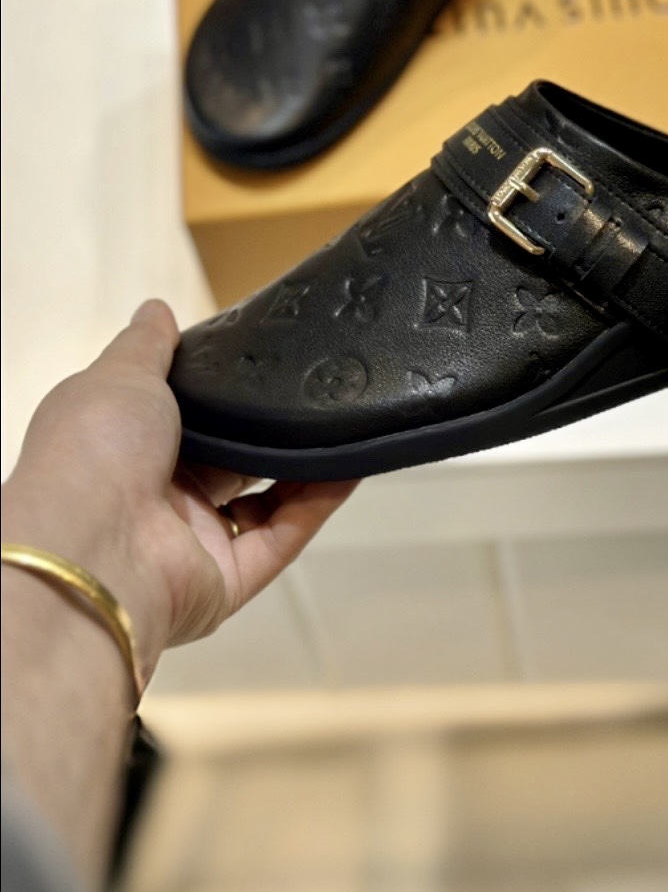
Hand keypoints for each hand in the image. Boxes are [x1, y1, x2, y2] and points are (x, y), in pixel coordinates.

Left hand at [2, 299, 353, 683]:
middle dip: (267, 429)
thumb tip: (159, 310)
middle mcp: (159, 498)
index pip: (180, 418)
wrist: (93, 547)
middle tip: (316, 389)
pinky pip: (282, 537)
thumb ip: (147, 346)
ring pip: (263, 502)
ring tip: (345, 424)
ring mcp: (194, 543)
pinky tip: (350, 466)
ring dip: (305, 467)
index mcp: (126, 448)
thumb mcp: (119, 376)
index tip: (261, 362)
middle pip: (228, 461)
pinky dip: (317, 503)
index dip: (219, 392)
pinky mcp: (229, 581)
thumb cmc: (97, 449)